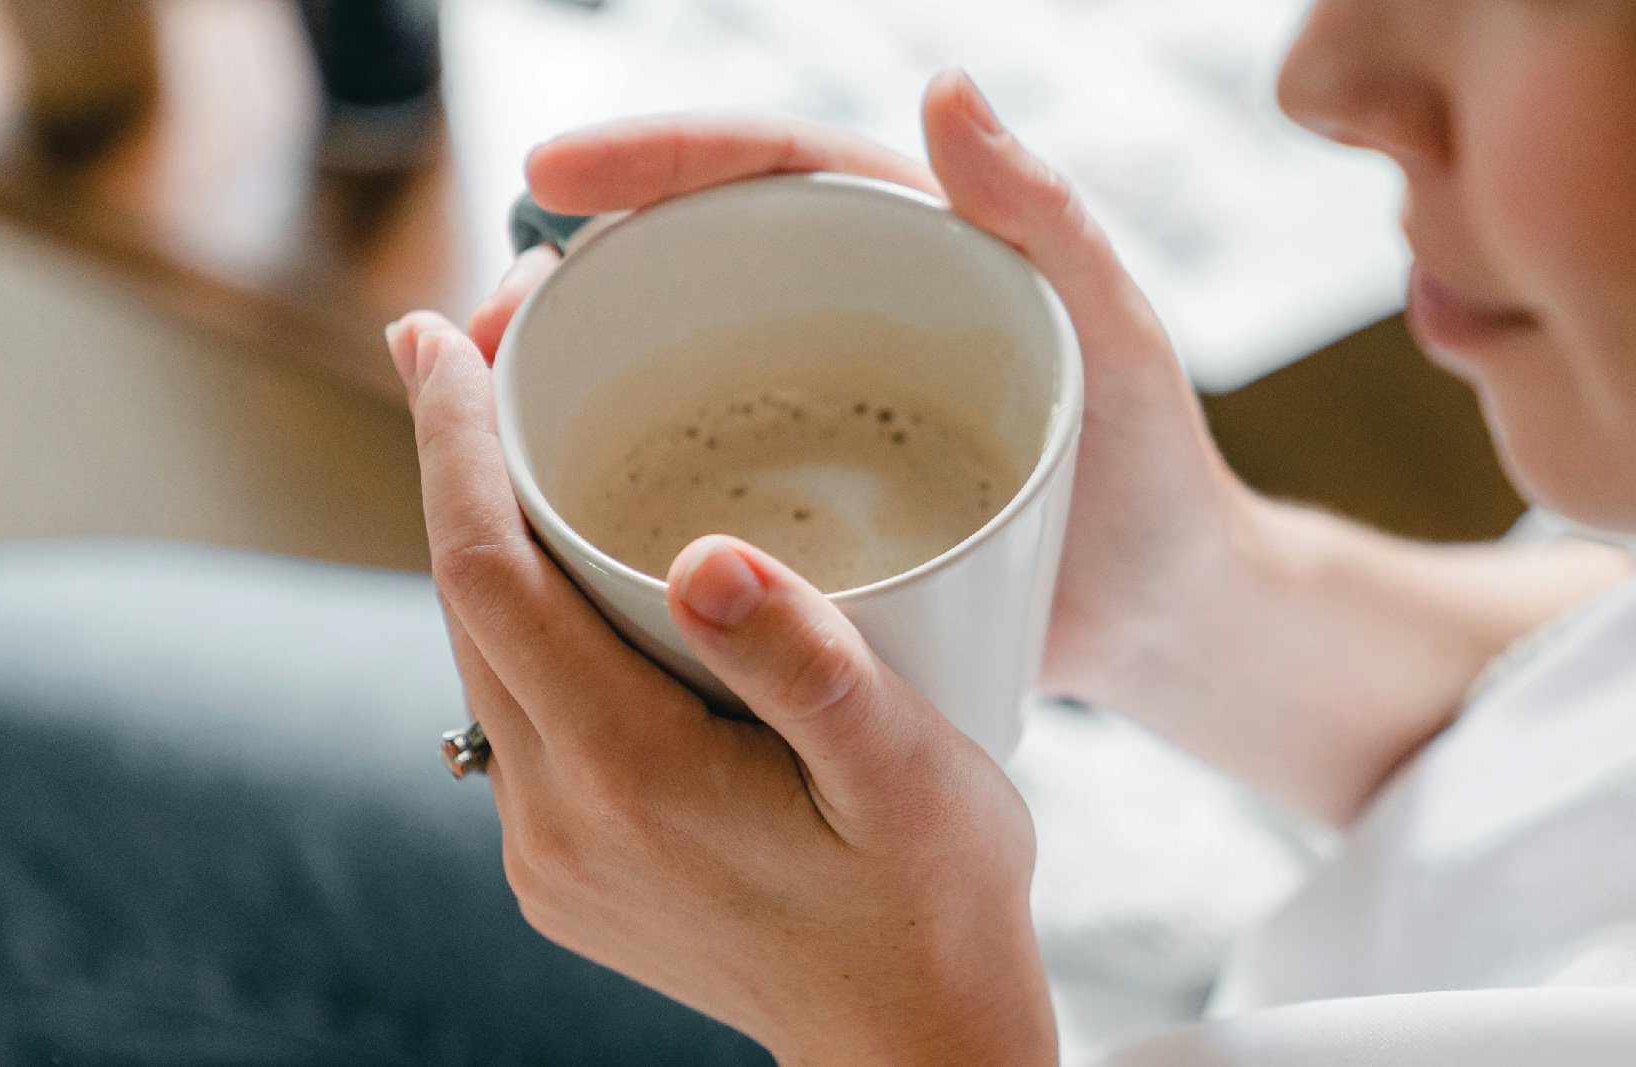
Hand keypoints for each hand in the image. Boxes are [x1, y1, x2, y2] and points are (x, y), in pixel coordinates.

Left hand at [384, 316, 1054, 1063]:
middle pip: (465, 604)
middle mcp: (556, 819)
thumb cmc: (937, 901)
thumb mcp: (907, 773)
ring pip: (483, 657)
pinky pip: (517, 712)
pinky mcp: (568, 870)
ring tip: (525, 425)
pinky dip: (528, 621)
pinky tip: (578, 572)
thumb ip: (808, 664)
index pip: (487, 576)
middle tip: (486, 332)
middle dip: (458, 460)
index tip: (438, 327)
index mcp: (628, 778)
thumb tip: (705, 554)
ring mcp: (551, 854)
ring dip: (490, 538)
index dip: (449, 440)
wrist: (918, 1046)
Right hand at [466, 70, 1252, 710]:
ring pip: (665, 376)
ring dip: (561, 388)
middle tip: (474, 328)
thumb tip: (946, 83)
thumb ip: (1045, 216)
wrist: (1163, 619)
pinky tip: (540, 525)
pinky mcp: (798, 511)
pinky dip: (609, 492)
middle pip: (682, 270)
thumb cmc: (1156, 468)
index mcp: (905, 249)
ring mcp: (811, 413)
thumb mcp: (1114, 335)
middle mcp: (843, 317)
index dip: (654, 158)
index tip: (553, 172)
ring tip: (472, 422)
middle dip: (566, 280)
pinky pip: (688, 483)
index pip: (766, 171)